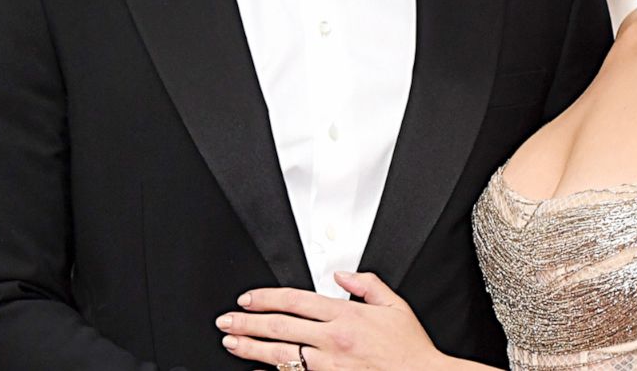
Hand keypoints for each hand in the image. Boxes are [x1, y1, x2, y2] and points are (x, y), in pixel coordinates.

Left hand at [218, 271, 445, 370]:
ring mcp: (330, 366)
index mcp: (346, 316)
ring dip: (252, 348)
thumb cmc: (410, 349)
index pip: (295, 300)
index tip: (248, 299)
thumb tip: (341, 274)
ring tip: (231, 344)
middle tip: (226, 321)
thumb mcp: (395, 305)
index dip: (266, 298)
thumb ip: (367, 285)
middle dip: (247, 323)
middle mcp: (333, 341)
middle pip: (280, 327)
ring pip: (281, 355)